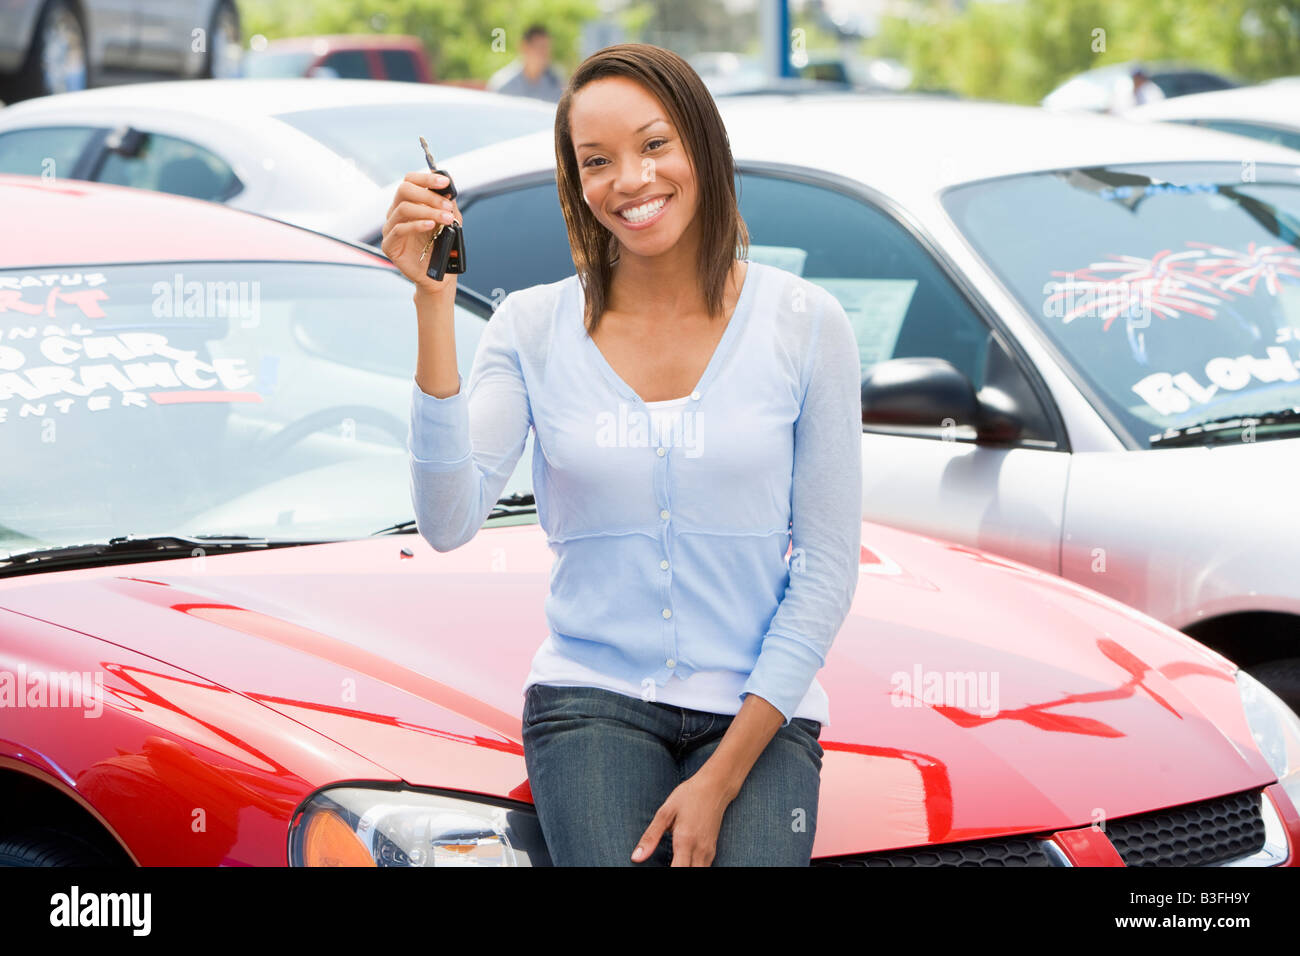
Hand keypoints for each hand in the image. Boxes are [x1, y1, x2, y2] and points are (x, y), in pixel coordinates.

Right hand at [381, 169, 462, 295]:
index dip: (426, 178)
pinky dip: (417, 225)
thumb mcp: (449, 221)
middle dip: (428, 195)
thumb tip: (448, 187)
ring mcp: (390, 228)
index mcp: (408, 203)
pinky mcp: (389, 245)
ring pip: (403, 208)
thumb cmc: (442, 246)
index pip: (409, 181)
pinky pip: (399, 229)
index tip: (445, 182)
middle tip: (447, 206)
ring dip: (428, 211)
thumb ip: (448, 204)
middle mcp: (396, 213)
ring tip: (446, 219)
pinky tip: (431, 226)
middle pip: (404, 190)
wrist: (439, 274)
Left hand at [631, 769, 733, 865]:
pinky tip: (682, 863)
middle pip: (690, 875)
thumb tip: (635, 858)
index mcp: (685, 841)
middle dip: (676, 872)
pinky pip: (703, 869)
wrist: (715, 787)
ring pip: (698, 873)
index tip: (656, 869)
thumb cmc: (688, 796)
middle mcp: (699, 850)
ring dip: (684, 870)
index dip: (665, 874)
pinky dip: (692, 869)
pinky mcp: (712, 851)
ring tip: (672, 862)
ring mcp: (708, 852)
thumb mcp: (665, 812)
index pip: (677, 871)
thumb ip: (650, 837)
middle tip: (665, 863)